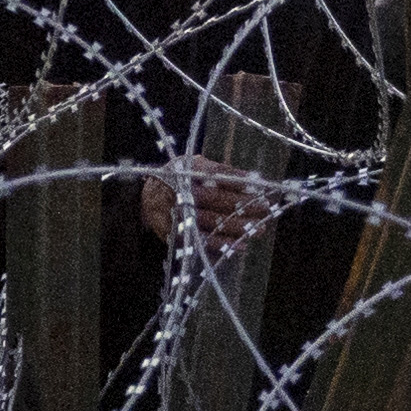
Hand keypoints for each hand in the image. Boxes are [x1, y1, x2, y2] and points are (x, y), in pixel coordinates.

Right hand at [141, 164, 278, 253]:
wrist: (146, 199)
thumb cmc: (177, 178)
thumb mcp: (190, 164)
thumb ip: (216, 169)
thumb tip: (251, 177)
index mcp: (185, 171)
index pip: (216, 174)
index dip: (239, 181)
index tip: (260, 188)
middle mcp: (181, 192)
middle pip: (216, 199)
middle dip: (243, 205)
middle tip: (265, 209)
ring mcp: (178, 214)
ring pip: (211, 221)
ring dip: (237, 226)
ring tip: (258, 229)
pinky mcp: (177, 233)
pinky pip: (201, 241)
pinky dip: (222, 245)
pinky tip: (239, 246)